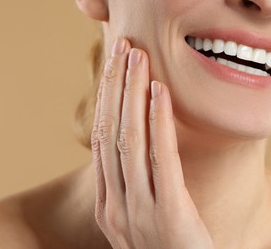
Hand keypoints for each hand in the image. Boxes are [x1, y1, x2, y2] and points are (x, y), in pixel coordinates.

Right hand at [91, 37, 213, 248]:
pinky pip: (161, 159)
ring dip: (132, 94)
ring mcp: (139, 211)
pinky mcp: (169, 214)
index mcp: (109, 206)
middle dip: (115, 87)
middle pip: (111, 133)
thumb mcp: (143, 221)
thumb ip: (136, 189)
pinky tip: (159, 92)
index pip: (101, 142)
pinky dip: (158, 122)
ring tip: (137, 58)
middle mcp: (117, 206)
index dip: (105, 102)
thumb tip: (140, 148)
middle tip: (122, 49)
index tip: (113, 70)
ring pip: (130, 140)